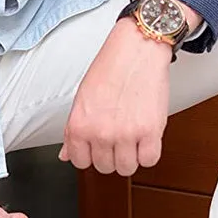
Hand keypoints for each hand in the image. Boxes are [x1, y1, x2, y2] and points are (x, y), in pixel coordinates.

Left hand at [59, 19, 172, 174]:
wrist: (137, 49)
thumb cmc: (110, 68)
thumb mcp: (82, 99)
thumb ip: (73, 130)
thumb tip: (66, 154)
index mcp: (79, 125)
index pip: (80, 162)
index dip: (91, 154)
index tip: (97, 146)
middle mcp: (100, 133)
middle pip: (105, 167)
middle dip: (111, 154)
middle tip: (118, 136)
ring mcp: (126, 134)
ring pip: (127, 168)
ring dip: (131, 156)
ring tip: (133, 137)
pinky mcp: (150, 132)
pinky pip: (149, 160)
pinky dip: (149, 153)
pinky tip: (146, 138)